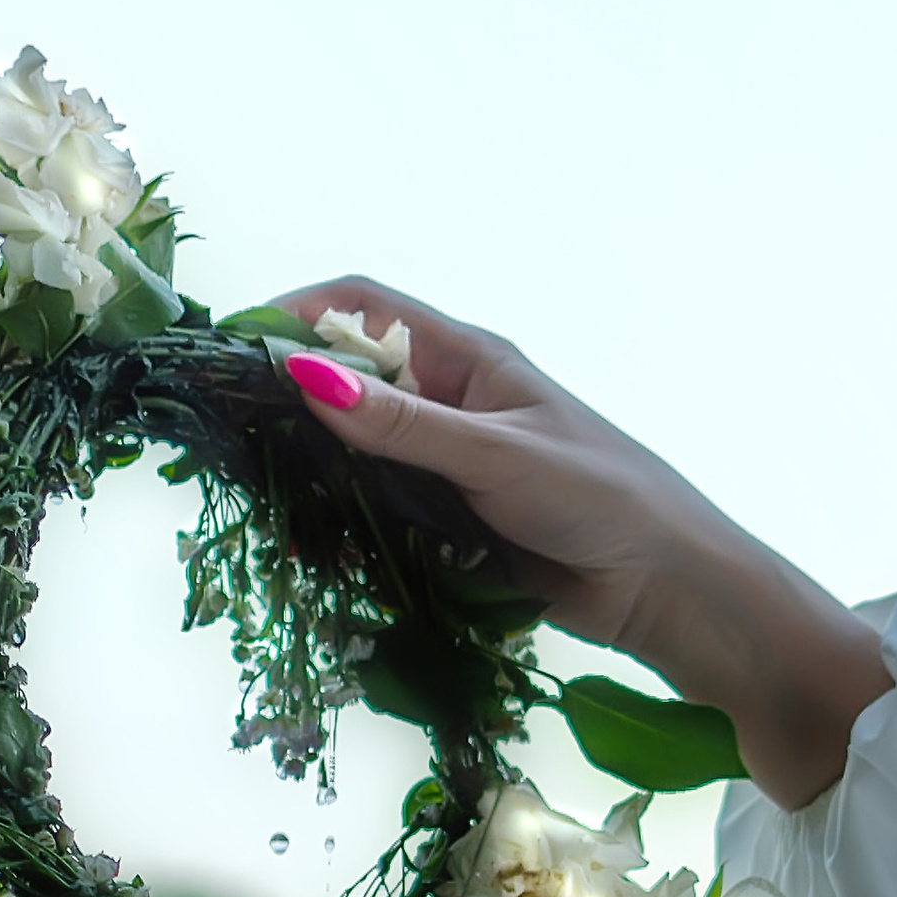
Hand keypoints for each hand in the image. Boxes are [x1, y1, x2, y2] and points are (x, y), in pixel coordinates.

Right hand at [277, 278, 890, 809]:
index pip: (364, 309)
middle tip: (231, 432)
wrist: (665, 588)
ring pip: (358, 454)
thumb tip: (305, 376)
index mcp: (468, 361)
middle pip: (349, 381)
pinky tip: (313, 542)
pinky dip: (347, 523)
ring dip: (314, 469)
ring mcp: (448, 467)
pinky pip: (382, 514)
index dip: (297, 312)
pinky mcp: (451, 525)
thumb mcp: (495, 456)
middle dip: (291, 399)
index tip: (234, 345)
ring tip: (260, 489)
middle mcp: (451, 405)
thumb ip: (402, 427)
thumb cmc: (601, 498)